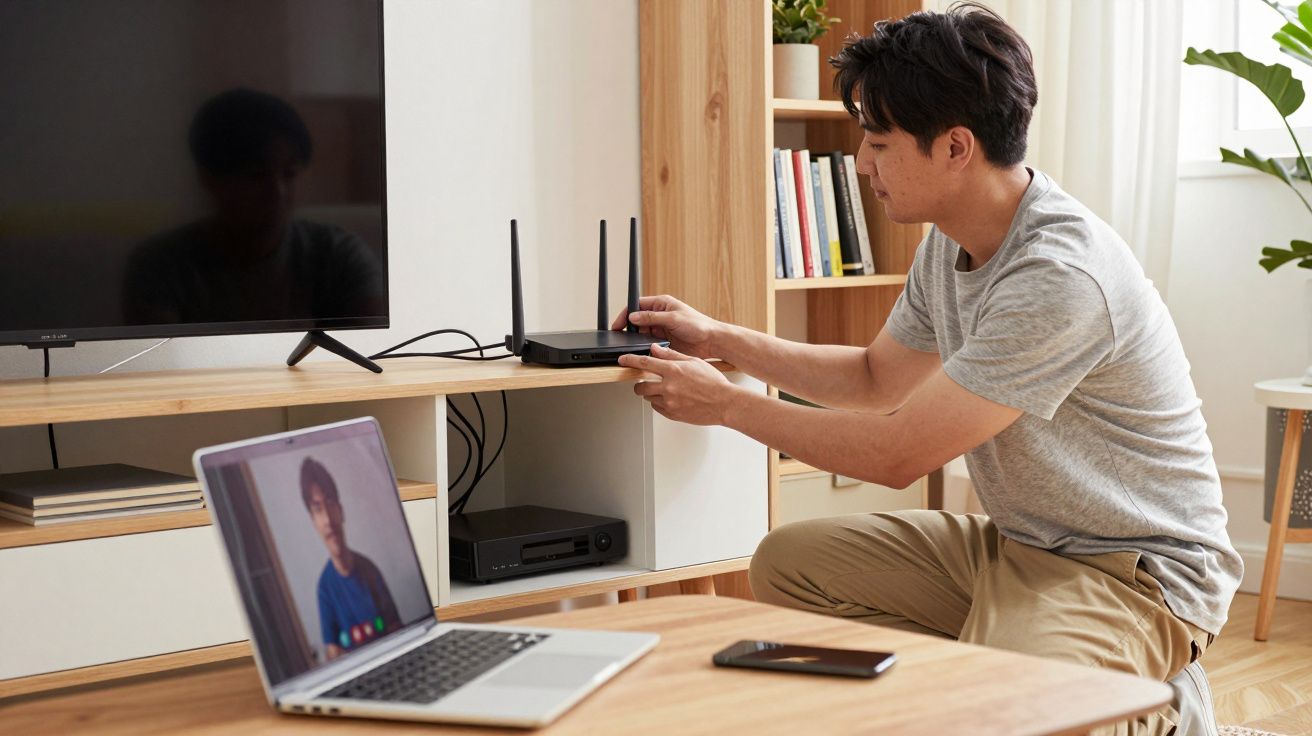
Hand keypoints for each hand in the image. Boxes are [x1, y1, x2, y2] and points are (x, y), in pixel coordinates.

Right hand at [611, 294, 719, 358]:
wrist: (711, 341)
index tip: (618, 324)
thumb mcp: (673, 318)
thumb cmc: (699, 324)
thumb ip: (652, 317)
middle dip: (629, 328)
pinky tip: (643, 350)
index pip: (637, 306)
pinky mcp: (664, 342)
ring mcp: (661, 330)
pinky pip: (649, 344)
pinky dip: (644, 347)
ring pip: (641, 334)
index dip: (626, 314)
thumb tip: (633, 317)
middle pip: (637, 321)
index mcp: (662, 304)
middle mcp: (660, 316)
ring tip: (633, 344)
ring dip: (637, 339)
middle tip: (622, 336)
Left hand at [618, 344, 742, 425]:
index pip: (644, 364)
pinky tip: (673, 399)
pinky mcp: (672, 414)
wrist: (724, 403)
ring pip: (648, 398)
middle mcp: (669, 387)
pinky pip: (658, 408)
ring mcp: (669, 402)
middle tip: (644, 382)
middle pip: (640, 386)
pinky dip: (660, 403)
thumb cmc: (713, 382)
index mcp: (673, 371)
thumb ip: (672, 355)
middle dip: (639, 383)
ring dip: (652, 393)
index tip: (622, 360)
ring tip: (666, 390)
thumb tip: (655, 349)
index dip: (630, 361)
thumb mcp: (693, 362)